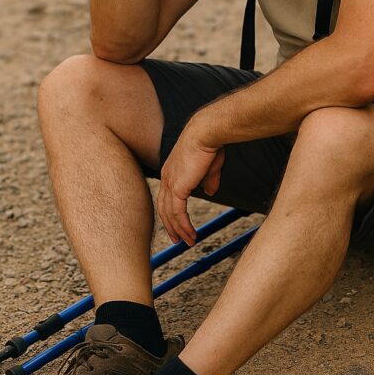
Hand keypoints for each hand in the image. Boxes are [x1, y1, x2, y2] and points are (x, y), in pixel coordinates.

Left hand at [158, 130, 224, 245]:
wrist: (207, 133)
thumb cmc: (210, 145)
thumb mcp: (210, 167)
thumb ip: (208, 180)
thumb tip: (210, 192)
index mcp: (171, 171)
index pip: (167, 197)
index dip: (171, 212)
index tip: (177, 224)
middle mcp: (166, 177)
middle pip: (163, 208)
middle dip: (170, 226)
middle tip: (177, 240)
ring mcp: (169, 183)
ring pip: (169, 214)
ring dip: (178, 230)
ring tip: (188, 241)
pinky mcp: (177, 187)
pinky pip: (177, 213)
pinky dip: (183, 226)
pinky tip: (191, 234)